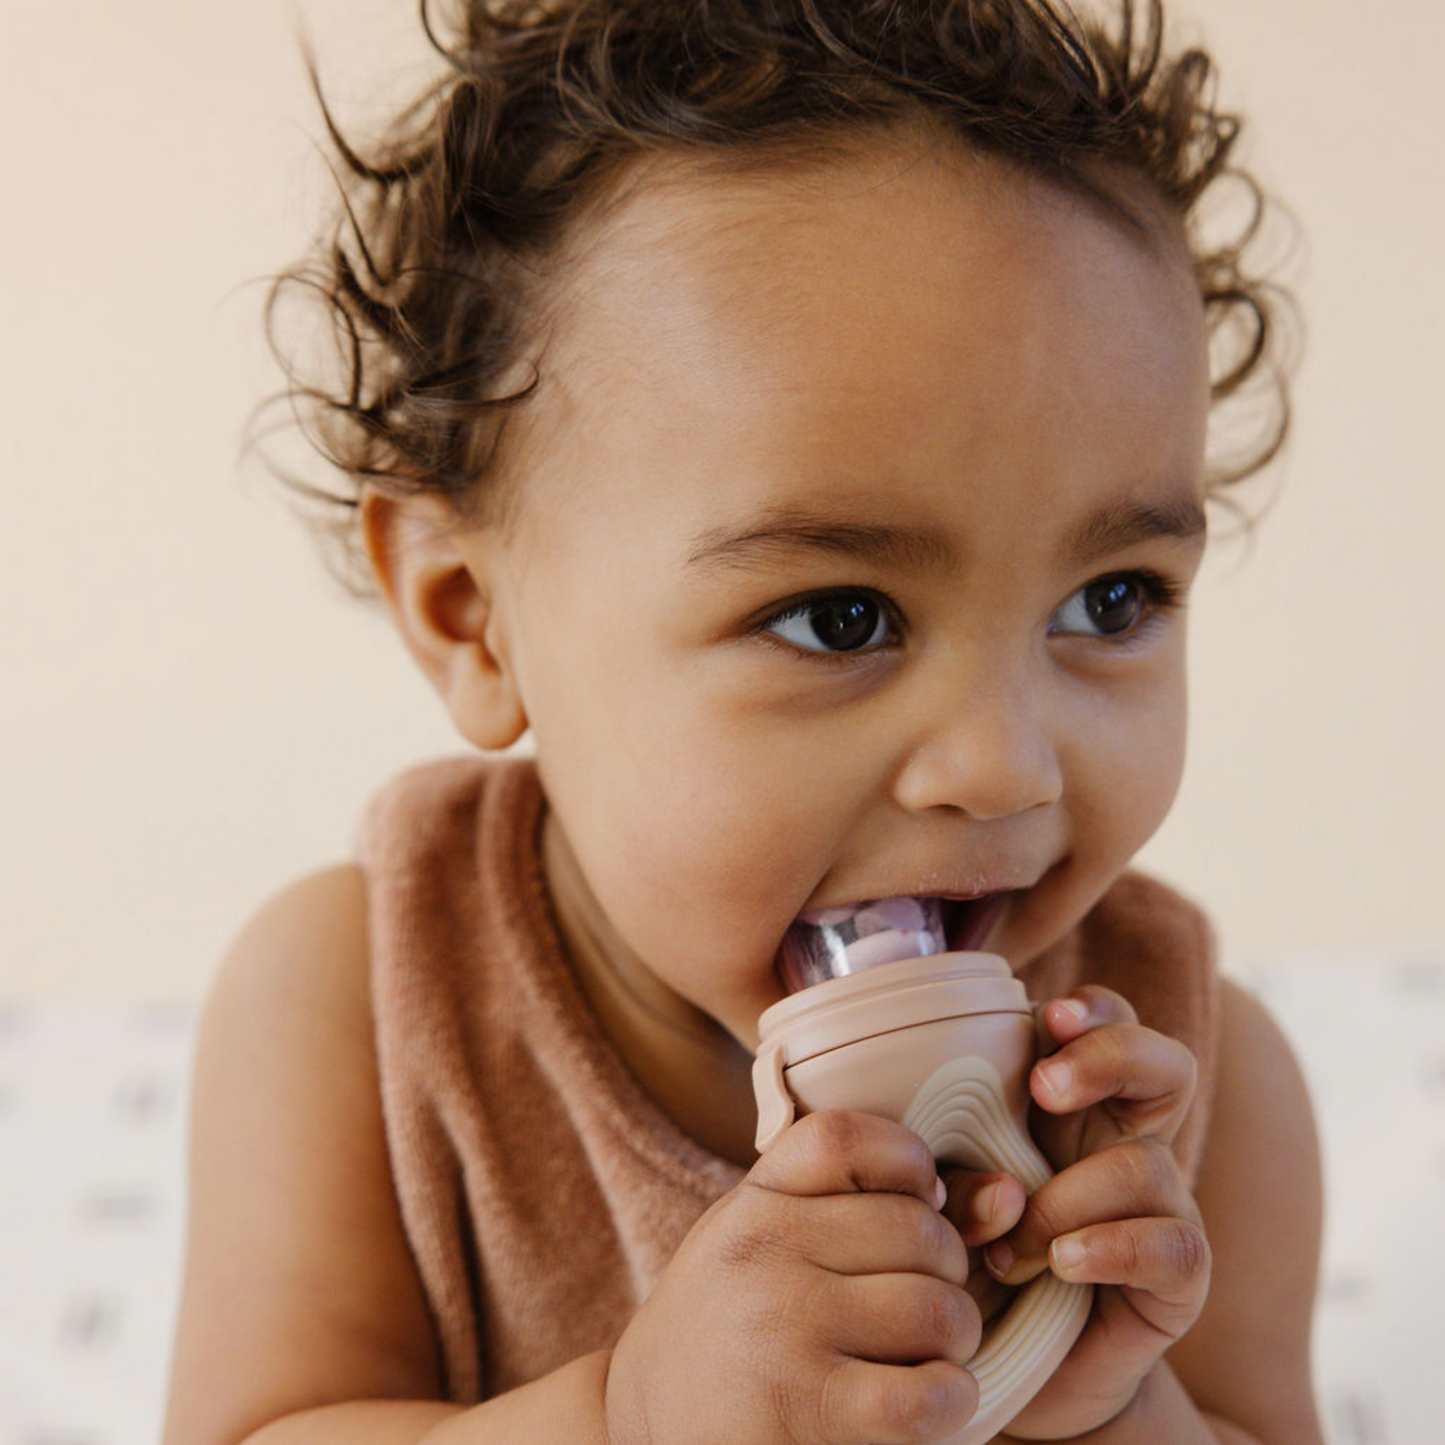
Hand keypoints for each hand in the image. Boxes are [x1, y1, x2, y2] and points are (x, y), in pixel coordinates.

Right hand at [605, 1110, 981, 1444]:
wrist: (645, 1423)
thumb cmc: (734, 1327)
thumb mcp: (774, 1248)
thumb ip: (868, 1211)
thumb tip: (1007, 1194)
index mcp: (752, 1202)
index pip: (844, 1137)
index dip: (906, 1159)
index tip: (919, 1199)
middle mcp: (759, 1251)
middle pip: (915, 1227)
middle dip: (948, 1267)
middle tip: (928, 1298)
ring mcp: (779, 1329)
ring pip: (934, 1306)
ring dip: (957, 1336)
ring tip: (932, 1352)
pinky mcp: (802, 1410)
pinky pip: (926, 1392)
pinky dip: (952, 1398)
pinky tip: (933, 1402)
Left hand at [941, 987, 1210, 1439]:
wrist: (1006, 1369)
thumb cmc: (966, 1260)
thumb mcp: (945, 1195)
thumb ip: (946, 1159)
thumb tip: (942, 1153)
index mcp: (1073, 1107)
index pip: (1108, 1027)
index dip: (1093, 1010)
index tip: (1048, 1015)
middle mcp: (1125, 1143)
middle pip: (1166, 1065)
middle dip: (1111, 1056)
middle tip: (1045, 1086)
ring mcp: (1160, 1207)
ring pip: (1147, 1164)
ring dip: (1066, 1201)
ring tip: (1012, 1246)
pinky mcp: (1177, 1278)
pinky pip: (1171, 1244)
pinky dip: (1110, 1247)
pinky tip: (1061, 1265)